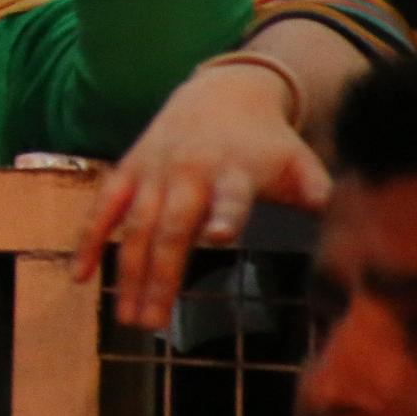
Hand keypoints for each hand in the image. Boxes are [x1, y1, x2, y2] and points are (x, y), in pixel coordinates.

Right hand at [76, 60, 331, 328]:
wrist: (222, 92)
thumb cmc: (267, 143)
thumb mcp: (299, 161)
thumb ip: (316, 190)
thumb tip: (336, 214)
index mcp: (234, 170)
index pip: (229, 195)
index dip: (224, 214)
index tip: (219, 238)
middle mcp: (188, 171)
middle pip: (171, 226)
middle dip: (161, 274)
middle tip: (152, 323)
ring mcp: (154, 172)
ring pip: (136, 227)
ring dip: (129, 272)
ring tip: (130, 318)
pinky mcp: (128, 170)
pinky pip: (102, 208)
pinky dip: (89, 240)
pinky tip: (80, 276)